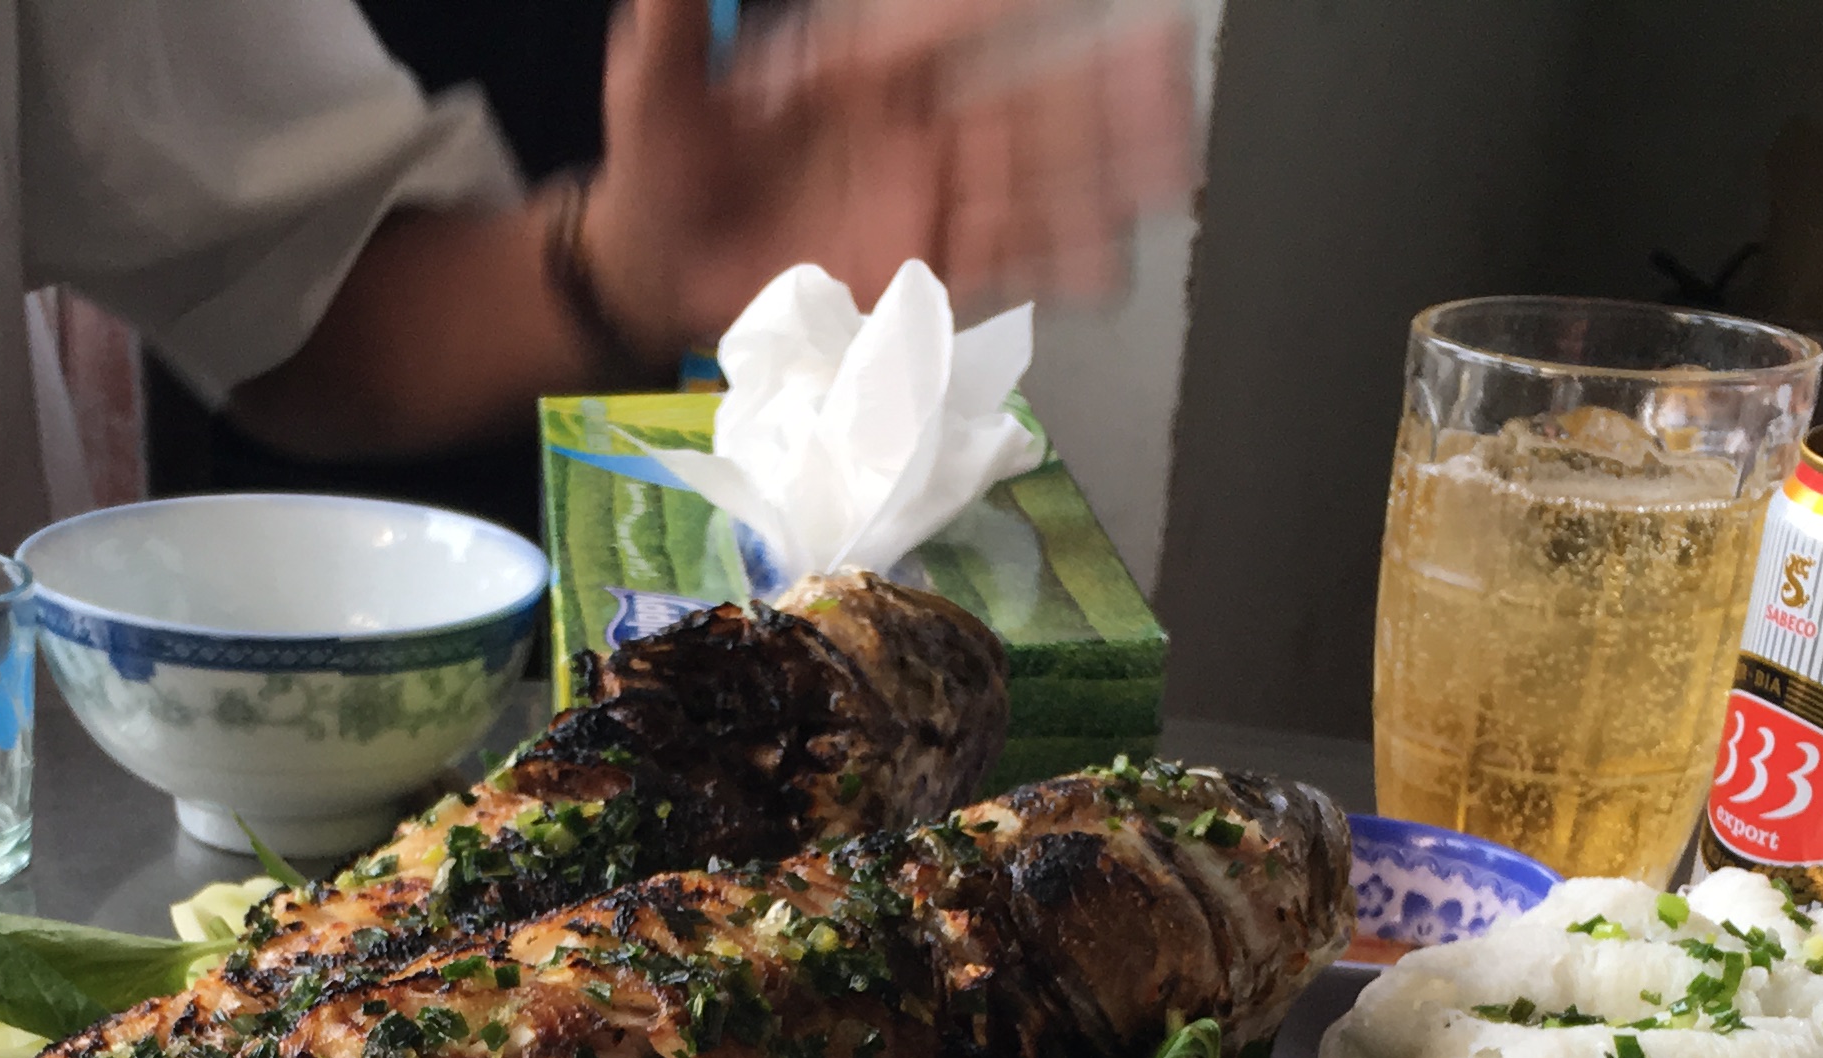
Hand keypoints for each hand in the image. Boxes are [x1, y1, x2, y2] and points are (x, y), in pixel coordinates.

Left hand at [577, 0, 1200, 353]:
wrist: (655, 266)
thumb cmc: (664, 166)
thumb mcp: (652, 87)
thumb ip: (670, 34)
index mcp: (863, 67)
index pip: (949, 27)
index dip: (1005, 13)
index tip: (1060, 3)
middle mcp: (913, 126)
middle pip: (1022, 100)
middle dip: (1098, 88)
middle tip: (1165, 66)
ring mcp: (925, 197)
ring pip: (1031, 178)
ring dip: (1102, 171)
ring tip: (1170, 160)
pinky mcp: (921, 266)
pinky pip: (1001, 262)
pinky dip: (1054, 262)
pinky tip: (1107, 261)